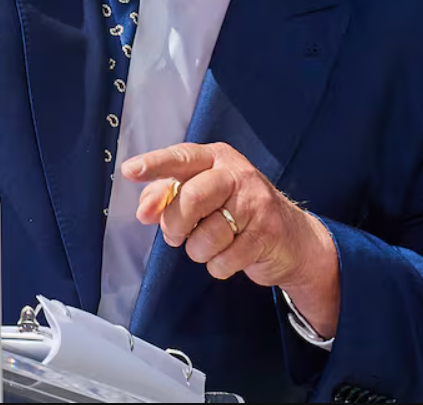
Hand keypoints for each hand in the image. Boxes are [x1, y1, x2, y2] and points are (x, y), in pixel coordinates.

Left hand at [125, 142, 340, 337]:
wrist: (293, 237)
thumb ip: (167, 195)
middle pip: (192, 198)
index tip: (129, 171)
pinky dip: (219, 265)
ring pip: (206, 236)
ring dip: (199, 250)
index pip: (181, 157)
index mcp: (216, 158)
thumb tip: (144, 210)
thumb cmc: (235, 211)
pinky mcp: (267, 233)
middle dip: (175, 224)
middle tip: (175, 236)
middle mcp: (237, 175)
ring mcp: (256, 203)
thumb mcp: (202, 194)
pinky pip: (224, 259)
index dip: (154, 164)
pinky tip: (231, 255)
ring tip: (211, 244)